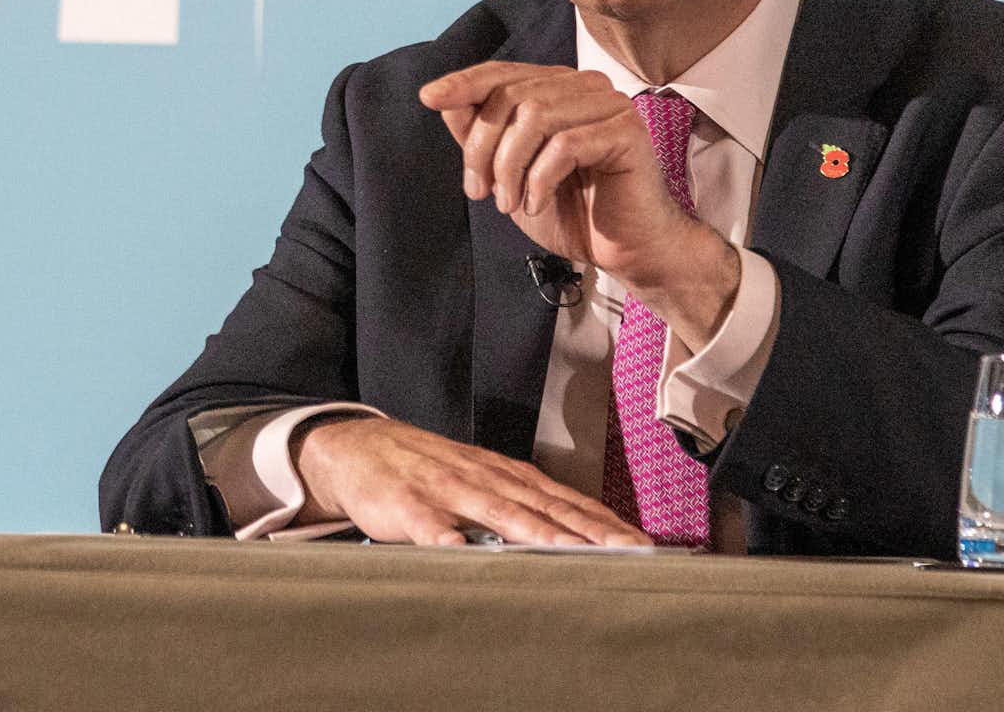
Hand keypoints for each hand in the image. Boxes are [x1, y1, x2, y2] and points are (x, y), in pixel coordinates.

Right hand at [295, 416, 647, 546]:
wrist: (360, 446)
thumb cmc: (428, 470)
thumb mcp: (480, 480)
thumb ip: (521, 505)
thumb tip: (574, 535)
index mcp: (506, 475)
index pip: (567, 501)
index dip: (605, 523)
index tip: (643, 545)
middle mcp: (486, 479)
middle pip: (547, 509)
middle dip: (590, 532)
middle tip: (630, 552)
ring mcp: (449, 491)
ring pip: (502, 514)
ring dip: (541, 535)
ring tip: (575, 554)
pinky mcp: (410, 507)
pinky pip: (435, 530)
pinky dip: (454, 543)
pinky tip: (472, 557)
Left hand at [417, 62, 738, 344]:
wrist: (625, 251)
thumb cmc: (571, 213)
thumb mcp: (509, 175)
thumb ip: (481, 137)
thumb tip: (444, 101)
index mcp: (557, 89)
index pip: (502, 73)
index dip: (463, 83)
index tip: (428, 98)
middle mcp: (584, 86)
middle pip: (511, 96)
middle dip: (482, 147)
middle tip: (479, 192)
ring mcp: (609, 104)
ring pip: (534, 115)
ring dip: (509, 167)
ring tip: (508, 204)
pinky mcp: (626, 130)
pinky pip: (564, 144)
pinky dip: (539, 179)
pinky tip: (536, 204)